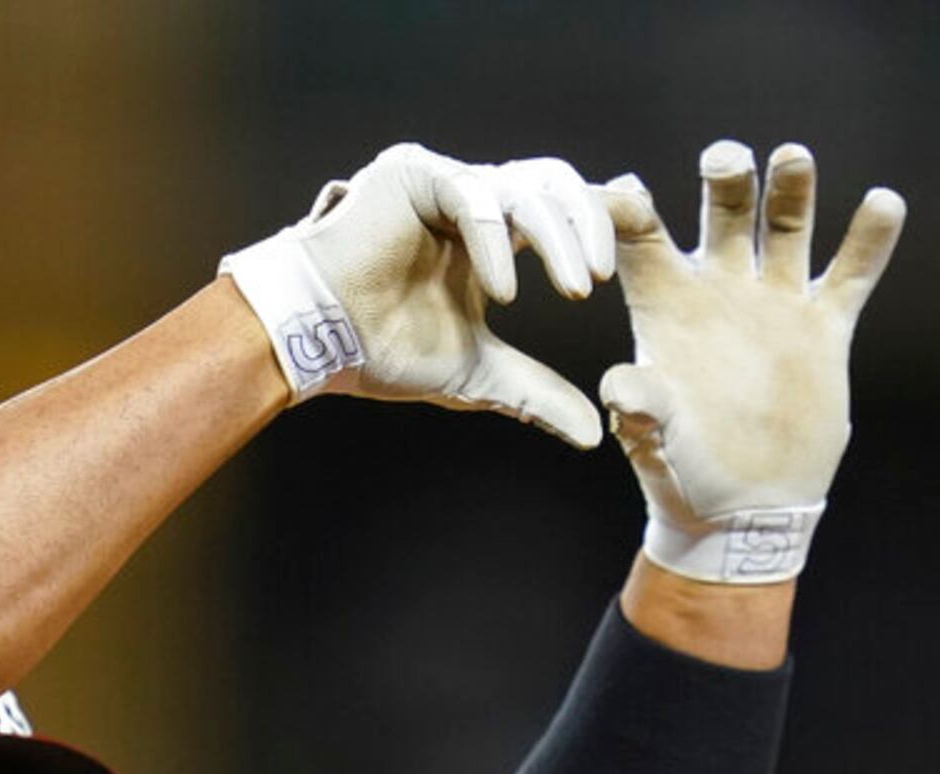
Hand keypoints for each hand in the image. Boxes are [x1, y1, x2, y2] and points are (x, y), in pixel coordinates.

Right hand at [220, 143, 615, 447]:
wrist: (318, 342)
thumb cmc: (384, 350)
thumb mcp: (478, 376)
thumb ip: (535, 394)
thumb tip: (592, 433)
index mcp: (494, 236)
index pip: (563, 214)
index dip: (598, 232)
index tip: (620, 273)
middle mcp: (473, 199)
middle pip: (555, 186)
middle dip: (587, 230)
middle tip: (596, 281)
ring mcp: (445, 181)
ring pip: (524, 187)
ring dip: (556, 238)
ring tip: (572, 288)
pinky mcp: (415, 174)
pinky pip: (473, 196)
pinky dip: (495, 243)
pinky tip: (502, 291)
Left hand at [601, 141, 904, 581]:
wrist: (746, 511)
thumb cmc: (684, 477)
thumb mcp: (652, 445)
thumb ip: (640, 412)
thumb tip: (620, 388)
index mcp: (667, 309)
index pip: (641, 241)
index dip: (629, 209)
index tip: (623, 186)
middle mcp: (721, 293)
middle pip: (723, 215)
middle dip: (726, 181)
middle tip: (726, 160)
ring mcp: (774, 304)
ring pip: (786, 226)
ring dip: (791, 189)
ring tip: (792, 157)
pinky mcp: (823, 328)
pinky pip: (850, 273)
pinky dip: (868, 239)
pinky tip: (883, 202)